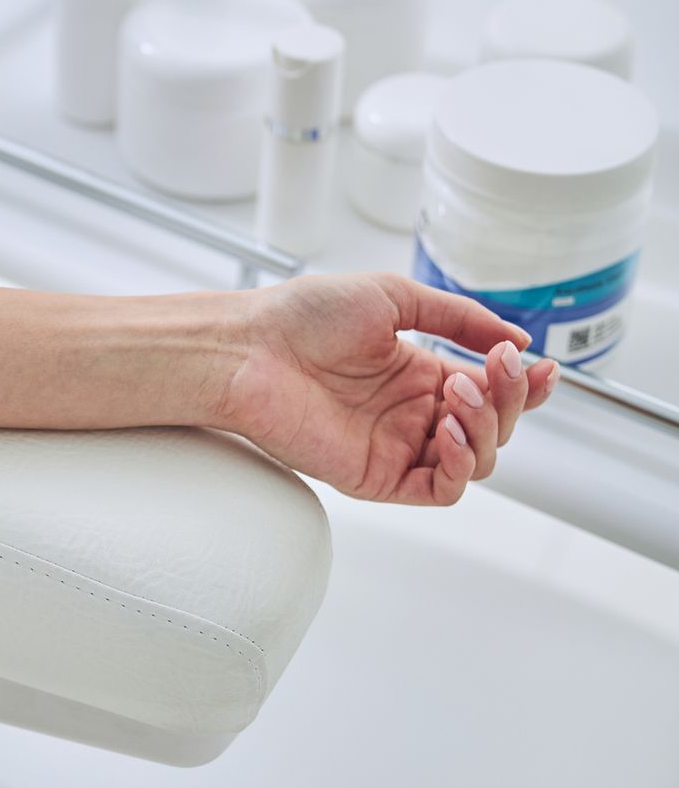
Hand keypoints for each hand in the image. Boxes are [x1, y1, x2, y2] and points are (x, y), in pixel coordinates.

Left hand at [221, 273, 557, 505]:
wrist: (249, 347)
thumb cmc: (302, 317)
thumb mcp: (394, 298)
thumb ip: (457, 317)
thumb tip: (514, 336)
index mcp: (418, 376)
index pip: (491, 393)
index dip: (525, 385)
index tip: (538, 365)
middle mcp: (411, 415)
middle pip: (493, 427)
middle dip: (508, 399)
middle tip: (490, 369)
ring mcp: (395, 447)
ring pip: (476, 460)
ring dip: (487, 428)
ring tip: (461, 391)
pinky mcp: (375, 477)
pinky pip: (440, 489)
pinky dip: (459, 465)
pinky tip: (448, 430)